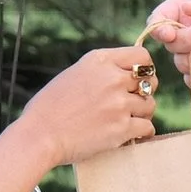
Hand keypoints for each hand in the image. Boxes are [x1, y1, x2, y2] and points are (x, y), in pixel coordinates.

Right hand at [16, 46, 157, 166]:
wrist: (40, 135)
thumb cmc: (50, 107)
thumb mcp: (75, 74)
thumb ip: (101, 71)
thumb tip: (128, 75)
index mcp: (100, 60)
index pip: (141, 56)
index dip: (144, 69)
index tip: (137, 80)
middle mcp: (112, 78)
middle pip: (150, 81)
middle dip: (144, 92)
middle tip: (132, 102)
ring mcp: (119, 103)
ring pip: (150, 105)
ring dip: (142, 113)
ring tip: (127, 119)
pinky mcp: (122, 128)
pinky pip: (148, 126)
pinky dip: (142, 132)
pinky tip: (132, 134)